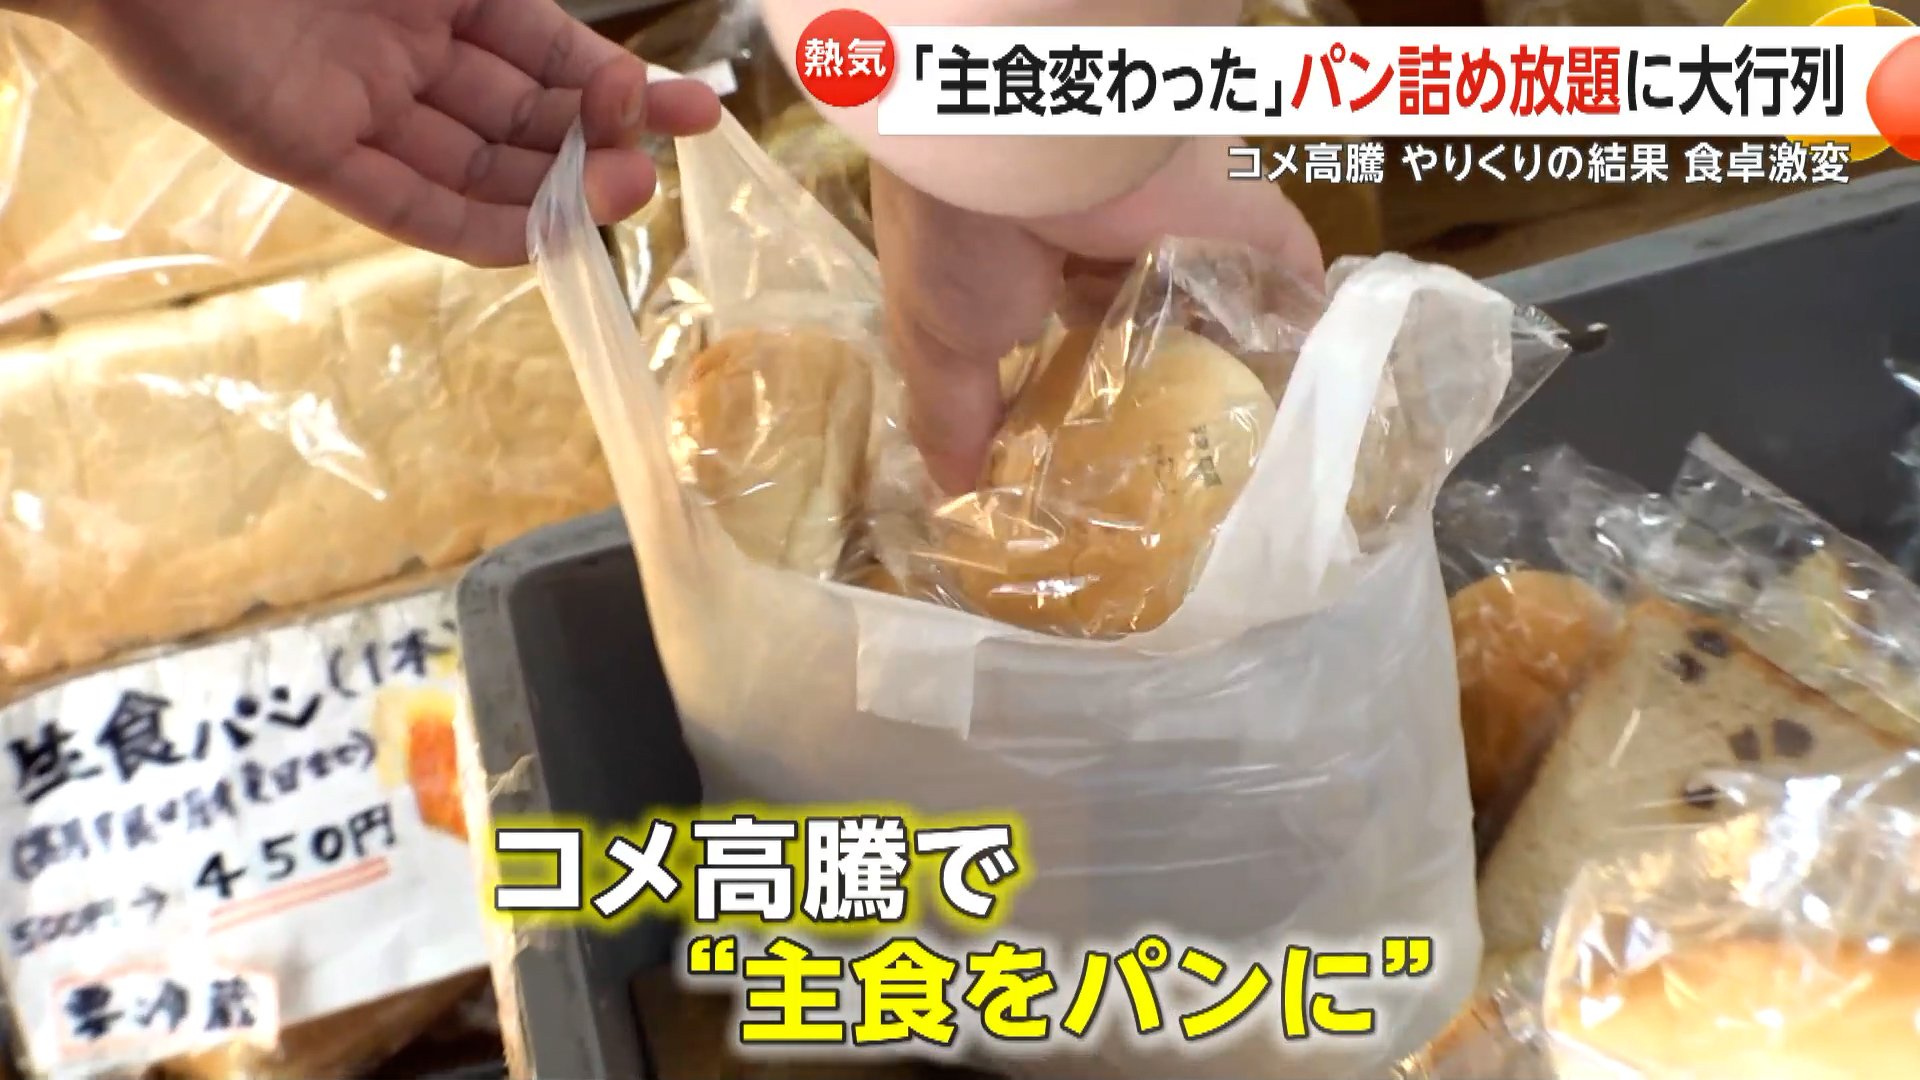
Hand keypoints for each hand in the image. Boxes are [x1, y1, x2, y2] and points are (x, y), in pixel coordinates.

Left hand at [54, 0, 721, 266]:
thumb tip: (599, 48)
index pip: (549, 56)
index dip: (618, 88)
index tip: (689, 111)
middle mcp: (408, 54)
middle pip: (524, 120)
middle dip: (599, 145)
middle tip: (659, 165)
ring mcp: (362, 109)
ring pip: (478, 169)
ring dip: (556, 193)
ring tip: (629, 197)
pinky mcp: (312, 156)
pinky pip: (408, 206)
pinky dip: (477, 230)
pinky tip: (545, 242)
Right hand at [872, 138, 1325, 494]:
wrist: (1027, 142)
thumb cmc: (964, 240)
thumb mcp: (938, 346)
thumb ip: (955, 419)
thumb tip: (956, 498)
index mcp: (1030, 252)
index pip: (1061, 323)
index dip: (1076, 384)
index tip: (1088, 458)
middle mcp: (1108, 235)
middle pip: (1143, 316)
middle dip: (1154, 381)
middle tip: (1168, 470)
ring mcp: (1181, 224)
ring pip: (1213, 301)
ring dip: (1224, 363)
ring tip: (1235, 454)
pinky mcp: (1248, 220)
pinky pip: (1289, 281)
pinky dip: (1298, 331)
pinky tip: (1300, 400)